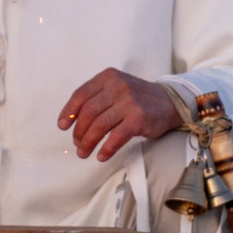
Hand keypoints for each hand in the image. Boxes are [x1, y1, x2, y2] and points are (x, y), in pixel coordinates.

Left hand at [57, 69, 181, 161]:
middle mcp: (118, 86)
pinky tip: (101, 156)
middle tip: (77, 144)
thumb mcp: (116, 88)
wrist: (170, 102)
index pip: (81, 94)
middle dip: (79, 132)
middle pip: (88, 112)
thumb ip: (97, 98)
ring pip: (99, 126)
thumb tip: (71, 121)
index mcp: (108, 77)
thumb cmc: (137, 98)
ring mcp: (129, 102)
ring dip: (88, 143)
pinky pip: (116, 137)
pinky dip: (106, 149)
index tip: (62, 126)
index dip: (68, 112)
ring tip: (84, 153)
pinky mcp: (138, 119)